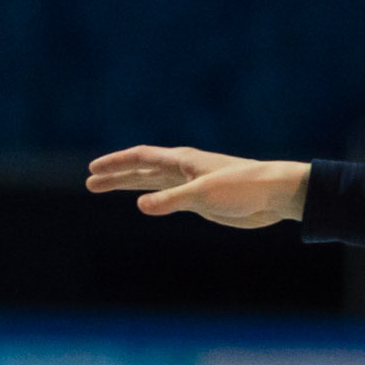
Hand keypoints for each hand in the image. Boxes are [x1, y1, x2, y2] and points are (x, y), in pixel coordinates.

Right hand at [86, 146, 309, 227]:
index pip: (141, 158)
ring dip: (128, 186)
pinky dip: (151, 196)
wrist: (275, 195)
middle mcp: (183, 169)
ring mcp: (191, 184)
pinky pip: (167, 196)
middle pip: (141, 170)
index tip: (93, 170)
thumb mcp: (204, 195)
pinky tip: (143, 202)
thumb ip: (171, 200)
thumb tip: (139, 205)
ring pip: (151, 182)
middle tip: (89, 182)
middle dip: (115, 176)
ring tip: (103, 190)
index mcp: (182, 160)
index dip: (116, 163)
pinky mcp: (201, 200)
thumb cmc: (244, 187)